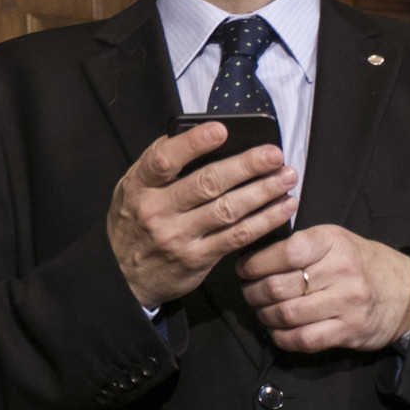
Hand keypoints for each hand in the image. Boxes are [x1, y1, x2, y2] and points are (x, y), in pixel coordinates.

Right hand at [108, 121, 298, 308]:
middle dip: (245, 166)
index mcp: (139, 187)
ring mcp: (178, 237)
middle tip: (274, 154)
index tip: (222, 129)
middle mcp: (157, 211)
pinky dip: (264, 221)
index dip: (194, 143)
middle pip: (207, 184)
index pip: (164, 160)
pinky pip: (237, 237)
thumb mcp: (131, 189)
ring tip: (286, 177)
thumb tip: (192, 133)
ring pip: (228, 210)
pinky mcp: (197, 259)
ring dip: (263, 192)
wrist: (122, 279)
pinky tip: (282, 207)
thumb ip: (157, 164)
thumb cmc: (133, 224)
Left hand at [237, 225, 409, 352]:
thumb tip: (253, 254)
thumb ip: (302, 244)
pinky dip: (281, 337)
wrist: (406, 292)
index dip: (256, 263)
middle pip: (278, 286)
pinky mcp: (349, 331)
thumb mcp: (336, 240)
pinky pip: (303, 339)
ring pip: (286, 314)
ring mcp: (347, 303)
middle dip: (252, 292)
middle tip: (248, 292)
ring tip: (260, 310)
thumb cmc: (360, 262)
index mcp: (334, 242)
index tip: (244, 269)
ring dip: (264, 315)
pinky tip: (276, 330)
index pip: (285, 252)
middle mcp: (341, 271)